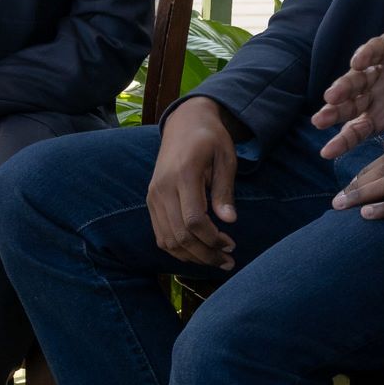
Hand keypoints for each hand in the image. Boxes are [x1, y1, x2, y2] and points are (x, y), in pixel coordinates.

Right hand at [147, 97, 238, 270]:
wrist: (184, 123)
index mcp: (183, 175)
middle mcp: (163, 188)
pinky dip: (178, 249)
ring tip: (216, 260)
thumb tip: (230, 221)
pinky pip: (160, 235)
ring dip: (192, 257)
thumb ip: (225, 190)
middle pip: (180, 236)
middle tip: (228, 261)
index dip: (212, 239)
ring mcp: (153, 196)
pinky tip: (198, 252)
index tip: (231, 245)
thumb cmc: (210, 138)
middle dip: (205, 254)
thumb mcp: (226, 158)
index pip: (193, 220)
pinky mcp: (151, 201)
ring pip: (167, 240)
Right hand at [312, 0, 383, 159]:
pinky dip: (342, 140)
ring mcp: (374, 97)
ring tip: (320, 120)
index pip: (376, 49)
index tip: (361, 60)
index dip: (368, 54)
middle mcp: (376, 72)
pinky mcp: (376, 120)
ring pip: (350, 105)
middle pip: (356, 79)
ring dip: (335, 112)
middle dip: (344, 87)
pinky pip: (357, 130)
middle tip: (331, 96)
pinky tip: (328, 151)